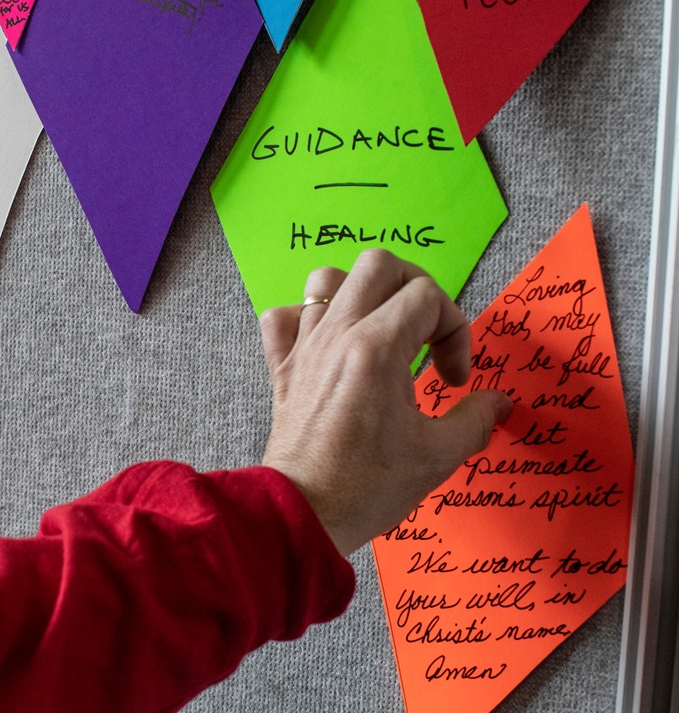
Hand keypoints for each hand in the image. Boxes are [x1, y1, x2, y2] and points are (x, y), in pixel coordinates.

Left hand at [259, 250, 512, 555]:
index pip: (427, 295)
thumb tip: (499, 402)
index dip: (455, 330)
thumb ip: (475, 417)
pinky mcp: (281, 368)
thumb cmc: (366, 488)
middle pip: (378, 264)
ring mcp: (304, 348)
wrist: (302, 515)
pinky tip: (331, 346)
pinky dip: (306, 319)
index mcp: (375, 348)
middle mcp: (336, 335)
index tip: (453, 378)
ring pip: (326, 279)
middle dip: (415, 289)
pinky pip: (283, 317)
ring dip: (361, 293)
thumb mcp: (438, 455)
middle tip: (428, 333)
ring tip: (383, 330)